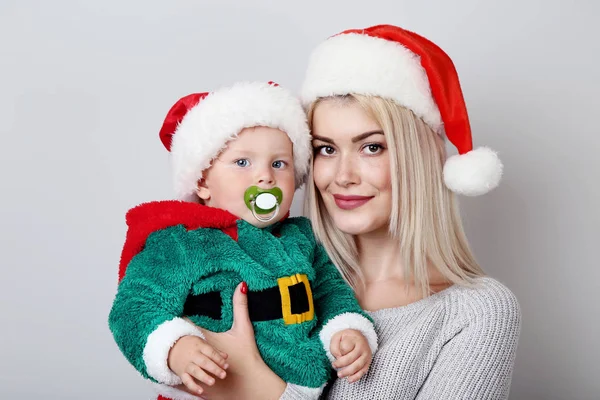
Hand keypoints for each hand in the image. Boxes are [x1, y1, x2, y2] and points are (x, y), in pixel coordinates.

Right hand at [167, 335, 228, 395]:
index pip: (211, 353)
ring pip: (195, 371)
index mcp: (199, 346)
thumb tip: (226, 357)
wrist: (172, 347)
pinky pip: (186, 380)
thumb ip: (214, 350)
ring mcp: (186, 364)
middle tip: (223, 375)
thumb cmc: (191, 345)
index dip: (219, 360)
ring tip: (212, 382)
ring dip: (204, 377)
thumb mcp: (202, 343)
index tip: (226, 366)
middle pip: (204, 362)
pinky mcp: (181, 372)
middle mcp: (193, 355)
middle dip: (214, 369)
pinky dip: (193, 386)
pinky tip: (201, 391)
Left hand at [175, 282, 285, 399]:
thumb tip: (241, 285)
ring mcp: (197, 366)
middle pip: (180, 338)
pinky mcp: (198, 378)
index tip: (173, 303)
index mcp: (205, 338)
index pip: (185, 323)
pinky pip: (182, 372)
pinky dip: (180, 364)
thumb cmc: (246, 356)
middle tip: (163, 315)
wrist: (248, 383)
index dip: (179, 315)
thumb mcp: (244, 328)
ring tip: (165, 337)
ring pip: (179, 355)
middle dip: (175, 329)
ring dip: (176, 347)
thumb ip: (240, 306)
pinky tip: (175, 361)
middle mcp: (198, 352)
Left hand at [330, 329, 372, 382]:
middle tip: (334, 365)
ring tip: (339, 374)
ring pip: (357, 366)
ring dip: (347, 372)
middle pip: (351, 358)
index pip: (345, 347)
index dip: (338, 352)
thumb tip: (338, 358)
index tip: (337, 352)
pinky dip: (356, 377)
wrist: (359, 337)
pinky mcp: (368, 362)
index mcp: (354, 338)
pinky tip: (349, 380)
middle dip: (341, 363)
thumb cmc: (346, 338)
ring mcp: (366, 355)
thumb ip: (335, 347)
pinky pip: (363, 371)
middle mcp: (362, 347)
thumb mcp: (337, 337)